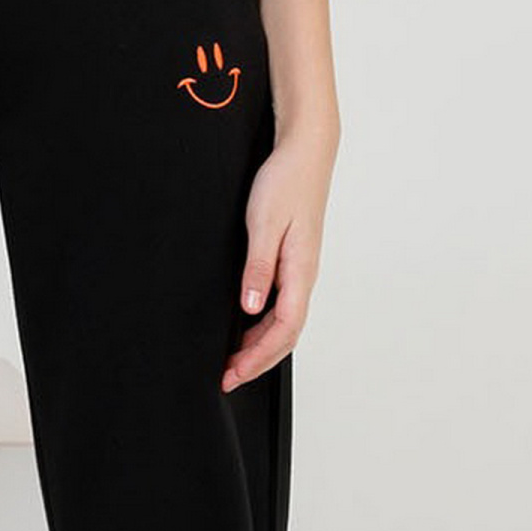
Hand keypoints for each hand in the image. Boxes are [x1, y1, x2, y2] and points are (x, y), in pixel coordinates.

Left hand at [221, 124, 337, 391]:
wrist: (304, 153)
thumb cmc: (285, 183)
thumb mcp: (264, 224)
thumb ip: (258, 267)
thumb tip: (251, 307)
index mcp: (301, 271)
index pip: (283, 330)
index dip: (258, 358)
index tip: (232, 374)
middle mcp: (305, 276)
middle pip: (285, 334)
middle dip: (257, 361)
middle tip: (226, 378)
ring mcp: (301, 270)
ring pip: (284, 321)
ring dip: (260, 345)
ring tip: (232, 360)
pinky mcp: (293, 261)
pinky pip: (282, 304)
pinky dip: (263, 324)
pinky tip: (245, 326)